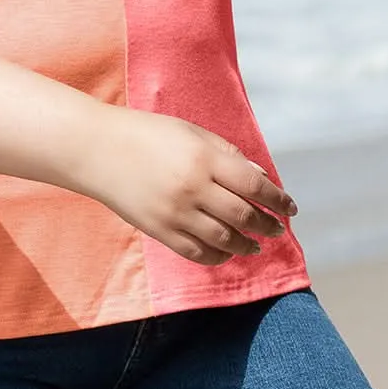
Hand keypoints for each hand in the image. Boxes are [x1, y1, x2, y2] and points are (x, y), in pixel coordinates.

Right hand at [74, 104, 296, 265]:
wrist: (97, 149)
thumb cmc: (147, 134)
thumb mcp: (190, 132)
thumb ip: (227, 154)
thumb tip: (261, 180)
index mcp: (205, 158)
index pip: (255, 186)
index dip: (278, 200)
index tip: (290, 207)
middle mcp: (194, 188)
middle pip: (244, 216)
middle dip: (267, 225)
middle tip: (276, 229)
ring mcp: (175, 212)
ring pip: (224, 239)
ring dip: (245, 244)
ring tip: (254, 245)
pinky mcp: (159, 230)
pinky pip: (196, 251)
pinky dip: (216, 256)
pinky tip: (225, 252)